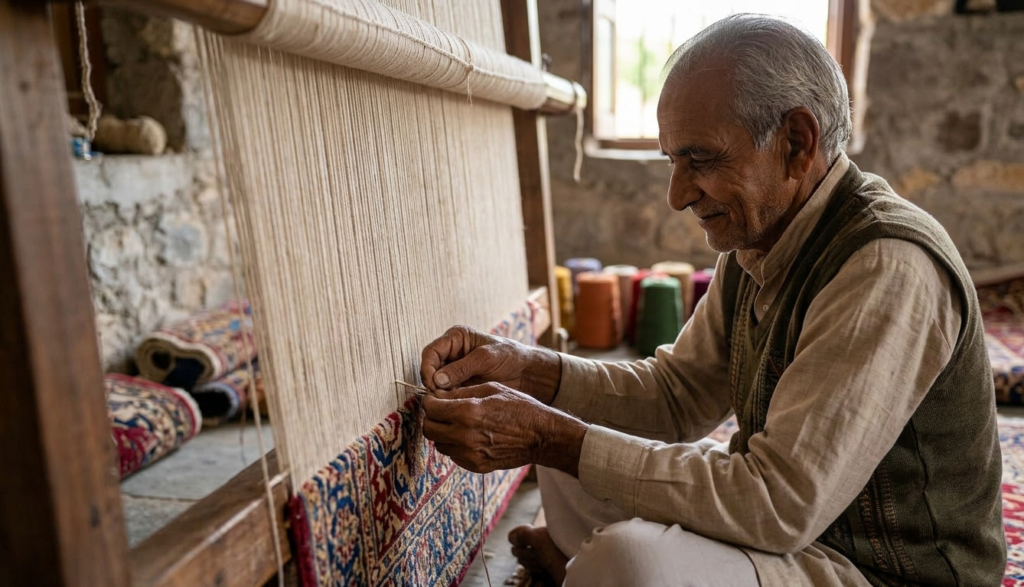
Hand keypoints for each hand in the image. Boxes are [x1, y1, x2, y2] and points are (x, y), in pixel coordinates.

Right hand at [420, 326, 561, 404]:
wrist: (527, 372)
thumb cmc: (510, 356)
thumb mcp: (486, 358)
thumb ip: (462, 368)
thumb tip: (437, 380)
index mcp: (456, 338)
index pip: (431, 352)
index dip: (427, 368)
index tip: (432, 384)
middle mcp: (451, 353)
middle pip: (430, 368)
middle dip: (432, 383)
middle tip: (439, 397)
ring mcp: (455, 370)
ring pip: (436, 383)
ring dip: (439, 393)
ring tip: (450, 401)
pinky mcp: (460, 385)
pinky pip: (446, 393)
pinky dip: (448, 399)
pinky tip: (456, 404)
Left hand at [421, 382, 585, 475]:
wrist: (541, 436)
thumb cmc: (519, 407)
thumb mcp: (491, 389)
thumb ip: (461, 392)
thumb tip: (439, 394)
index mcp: (467, 412)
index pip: (430, 408)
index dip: (430, 401)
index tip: (435, 399)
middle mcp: (464, 435)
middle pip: (429, 429)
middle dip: (432, 418)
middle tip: (441, 412)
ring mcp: (469, 454)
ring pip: (439, 444)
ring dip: (443, 433)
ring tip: (457, 424)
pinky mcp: (476, 466)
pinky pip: (453, 456)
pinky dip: (455, 446)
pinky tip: (469, 437)